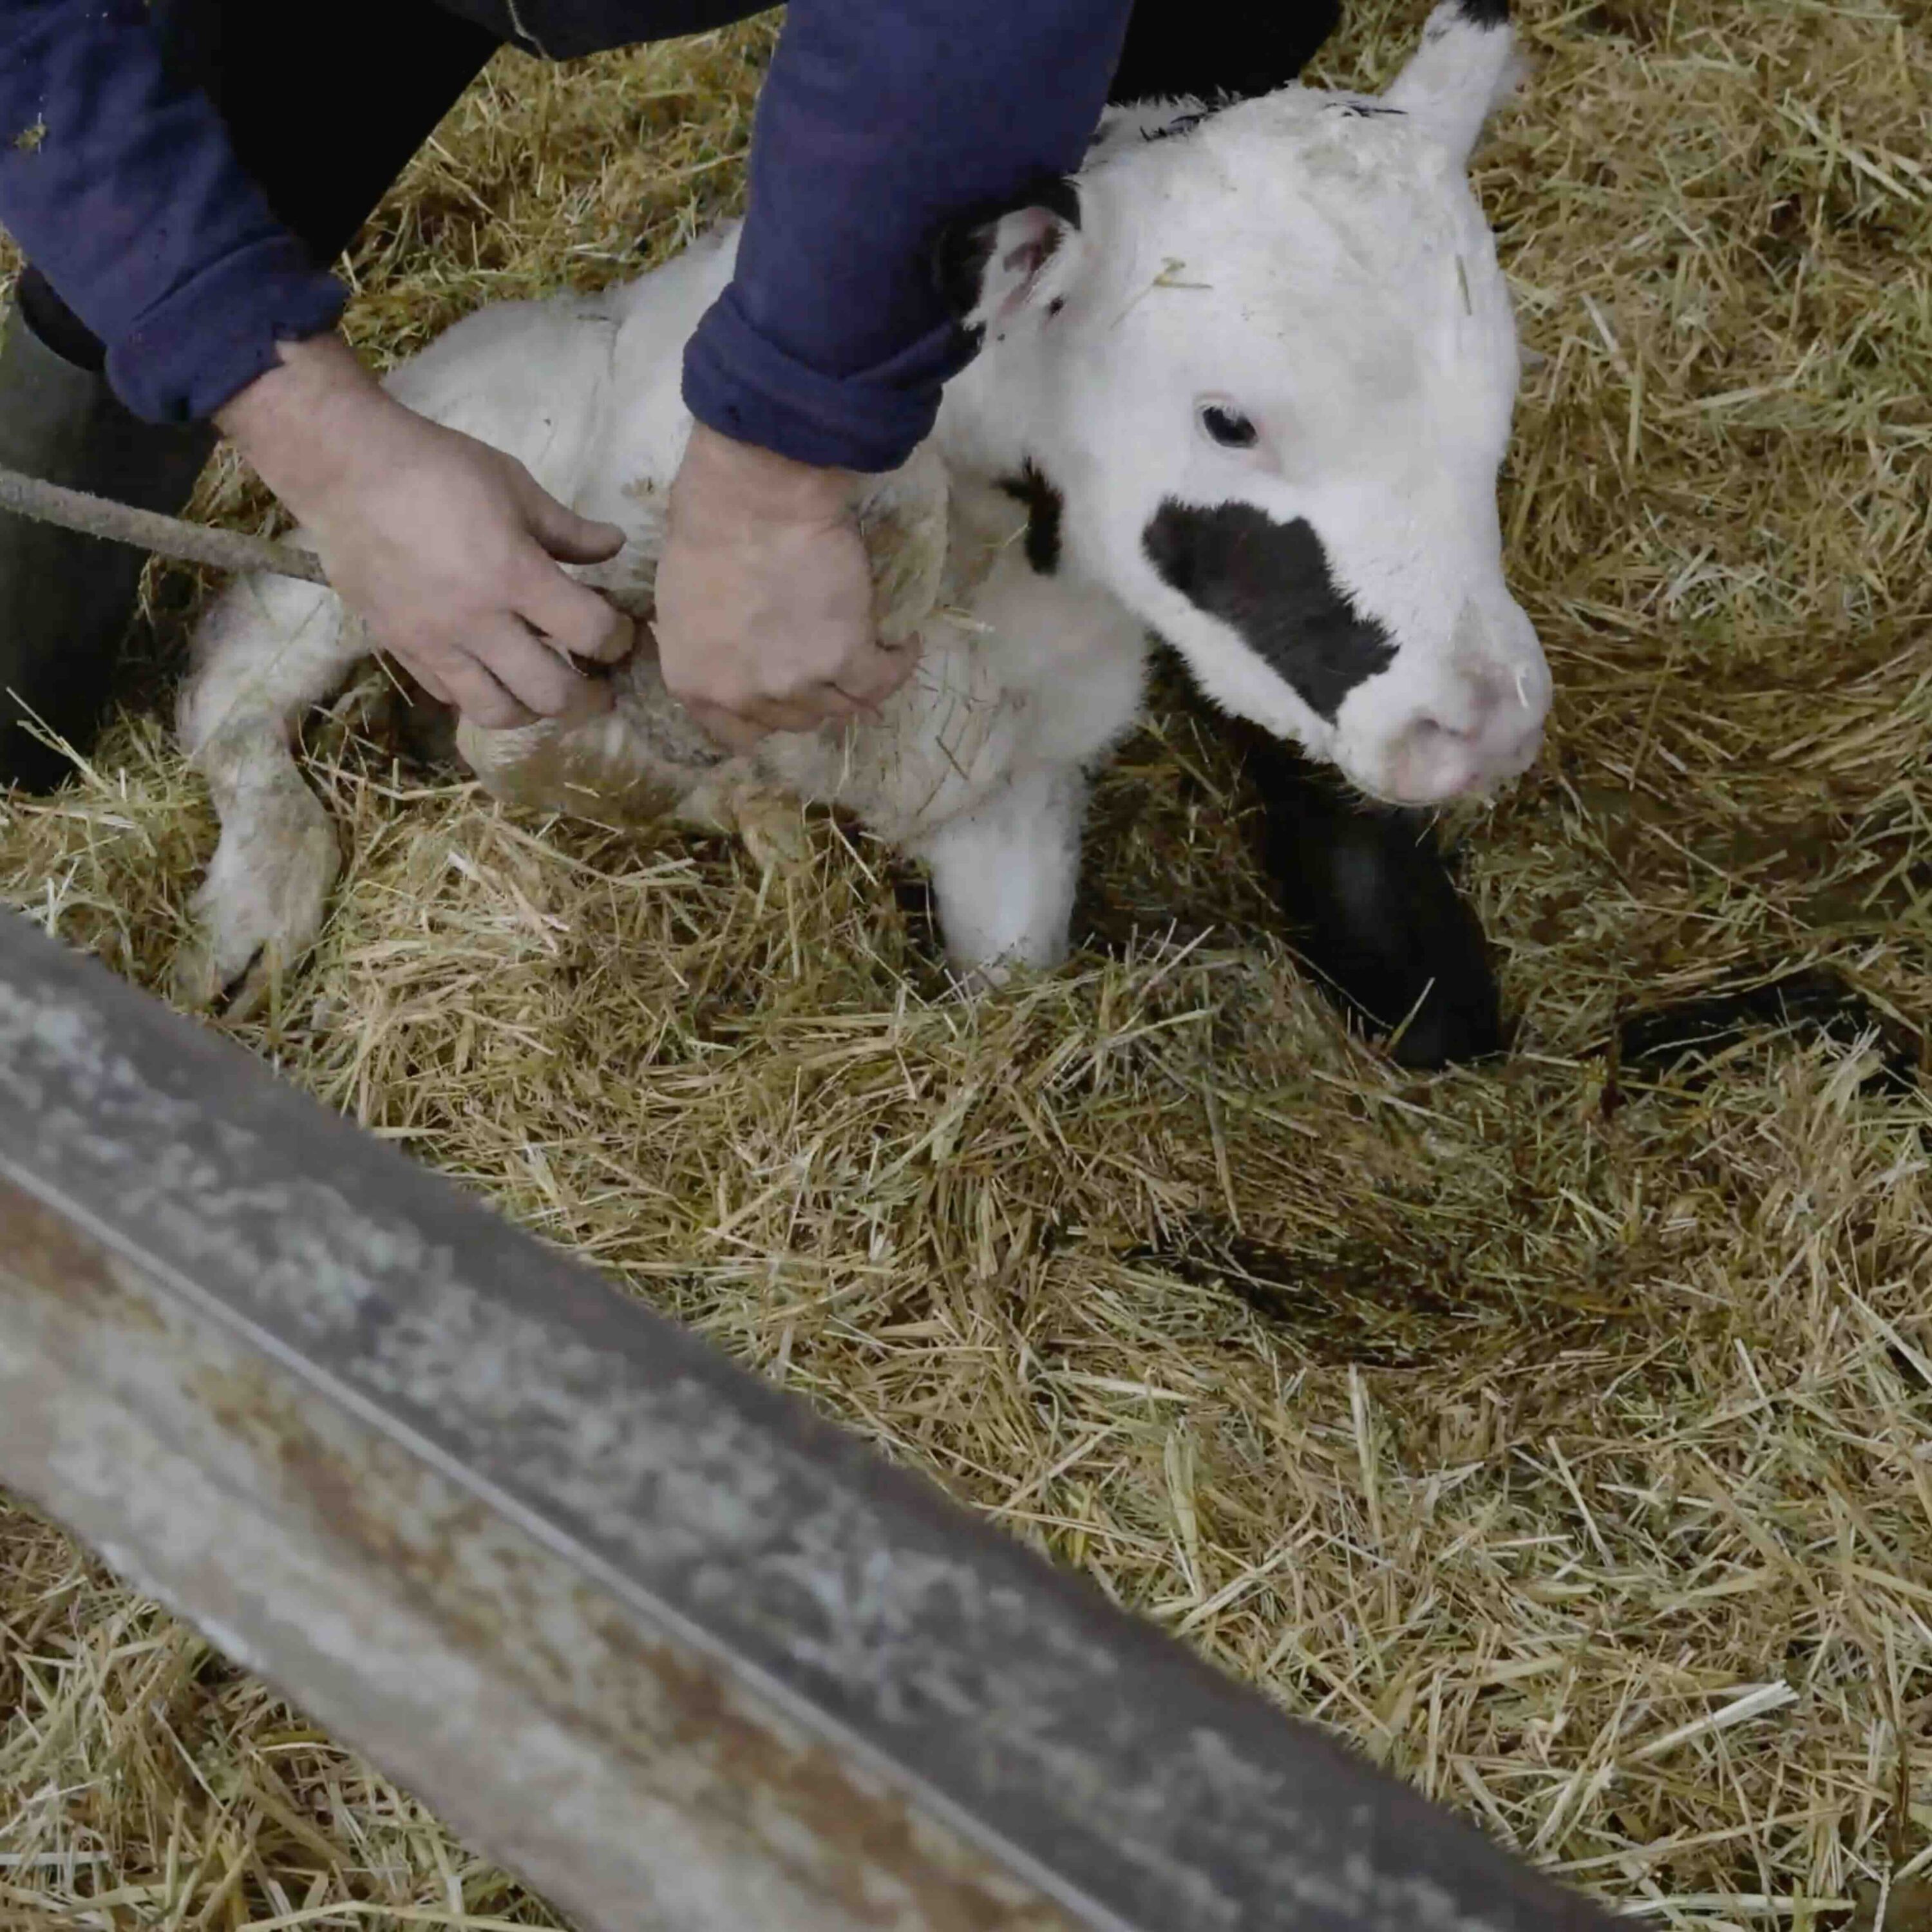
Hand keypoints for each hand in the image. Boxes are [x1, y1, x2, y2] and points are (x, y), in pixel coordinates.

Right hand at [216, 334, 633, 728]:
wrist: (345, 469)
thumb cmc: (437, 467)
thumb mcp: (514, 485)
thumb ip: (568, 529)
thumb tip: (613, 546)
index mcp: (513, 574)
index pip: (591, 633)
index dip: (620, 639)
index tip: (624, 633)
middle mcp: (476, 621)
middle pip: (551, 694)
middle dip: (589, 697)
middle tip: (601, 685)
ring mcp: (434, 641)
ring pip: (498, 712)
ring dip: (534, 709)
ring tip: (548, 691)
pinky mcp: (400, 648)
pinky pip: (450, 696)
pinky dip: (482, 695)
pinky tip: (496, 676)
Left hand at [651, 423, 916, 752]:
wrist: (754, 498)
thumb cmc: (708, 529)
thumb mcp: (682, 604)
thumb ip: (708, 646)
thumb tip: (733, 653)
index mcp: (696, 684)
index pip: (736, 734)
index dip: (765, 715)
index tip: (782, 692)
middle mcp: (744, 697)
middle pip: (794, 721)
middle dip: (812, 696)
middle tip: (827, 662)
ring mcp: (796, 684)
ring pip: (840, 708)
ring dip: (857, 684)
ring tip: (874, 652)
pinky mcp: (846, 660)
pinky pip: (881, 681)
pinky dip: (897, 665)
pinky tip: (903, 645)